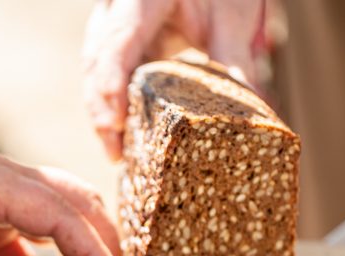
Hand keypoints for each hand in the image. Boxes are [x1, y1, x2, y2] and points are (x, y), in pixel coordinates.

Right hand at [83, 0, 264, 159]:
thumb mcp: (230, 17)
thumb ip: (234, 56)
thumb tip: (250, 104)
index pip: (118, 42)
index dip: (111, 82)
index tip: (115, 121)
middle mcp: (115, 9)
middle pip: (96, 62)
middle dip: (101, 110)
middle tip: (115, 152)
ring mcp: (108, 24)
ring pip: (93, 71)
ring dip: (101, 112)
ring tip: (116, 152)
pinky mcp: (112, 42)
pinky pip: (103, 74)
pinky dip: (110, 104)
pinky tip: (121, 133)